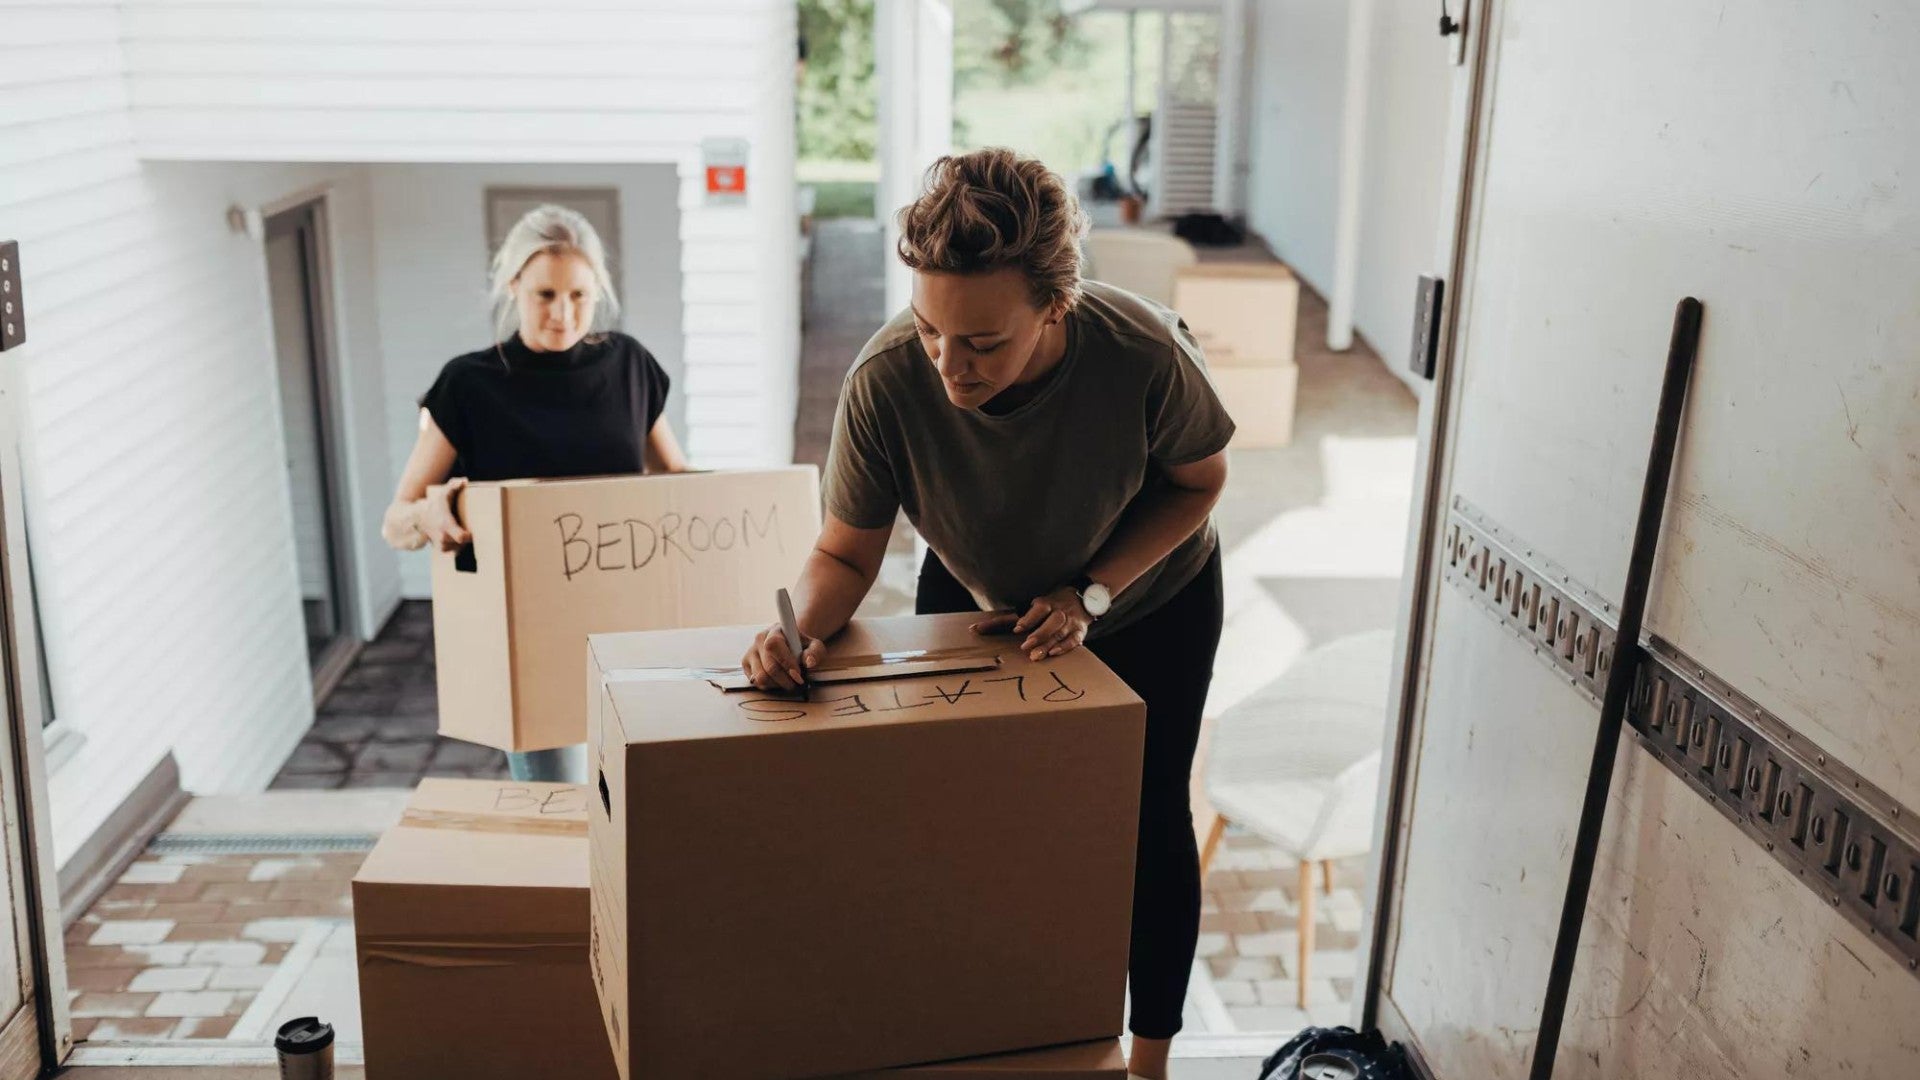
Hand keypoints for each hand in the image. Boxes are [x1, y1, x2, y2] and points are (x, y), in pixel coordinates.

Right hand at [418, 478, 470, 551]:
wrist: (416, 517)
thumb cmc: (433, 504)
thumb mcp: (443, 493)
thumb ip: (454, 485)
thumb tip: (464, 481)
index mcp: (446, 525)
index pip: (461, 537)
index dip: (470, 536)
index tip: (472, 530)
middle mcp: (443, 537)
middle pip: (462, 544)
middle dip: (468, 539)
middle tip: (474, 530)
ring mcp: (441, 544)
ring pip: (458, 549)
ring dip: (463, 543)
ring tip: (465, 534)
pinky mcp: (440, 548)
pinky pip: (454, 551)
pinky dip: (458, 546)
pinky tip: (460, 538)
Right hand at [742, 623, 824, 690]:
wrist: (788, 643)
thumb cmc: (801, 646)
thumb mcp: (814, 646)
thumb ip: (815, 652)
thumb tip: (809, 662)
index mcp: (775, 631)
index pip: (774, 645)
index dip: (786, 662)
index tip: (798, 673)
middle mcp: (759, 639)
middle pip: (769, 667)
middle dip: (786, 679)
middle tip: (797, 682)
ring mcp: (751, 652)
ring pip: (761, 677)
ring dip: (778, 684)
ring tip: (788, 681)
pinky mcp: (746, 664)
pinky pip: (756, 682)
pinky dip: (769, 686)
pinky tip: (778, 680)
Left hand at [971, 588, 1090, 660]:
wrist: (1082, 598)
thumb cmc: (1046, 607)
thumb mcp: (1027, 609)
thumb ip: (1003, 620)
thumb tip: (973, 629)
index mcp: (1045, 603)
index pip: (1038, 609)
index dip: (1028, 618)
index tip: (1017, 628)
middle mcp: (1059, 610)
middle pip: (1051, 621)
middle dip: (1039, 634)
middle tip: (1026, 647)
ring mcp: (1070, 621)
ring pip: (1061, 632)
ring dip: (1048, 644)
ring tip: (1036, 656)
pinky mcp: (1079, 631)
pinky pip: (1074, 639)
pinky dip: (1065, 646)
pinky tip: (1054, 653)